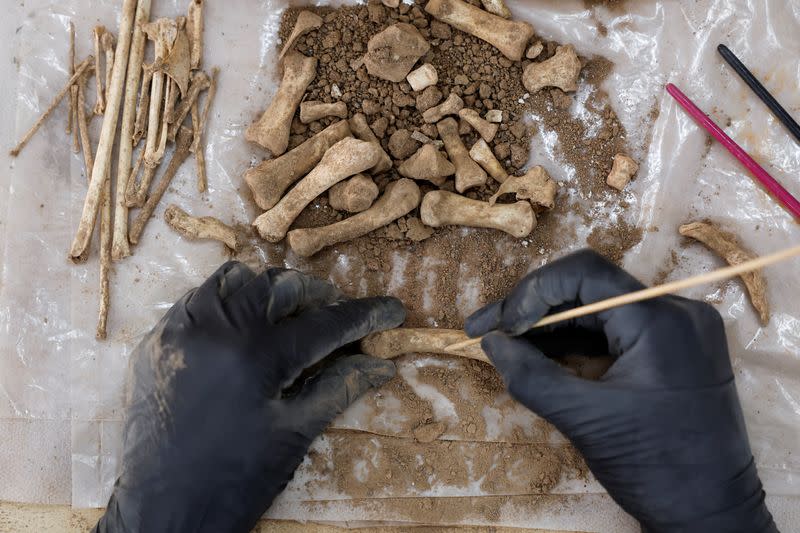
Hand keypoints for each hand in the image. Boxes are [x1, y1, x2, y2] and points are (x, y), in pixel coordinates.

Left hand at [95, 262, 404, 532]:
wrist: (162, 512)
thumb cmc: (235, 480)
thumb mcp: (294, 434)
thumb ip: (339, 388)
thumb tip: (382, 365)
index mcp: (257, 357)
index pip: (324, 324)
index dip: (365, 315)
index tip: (393, 311)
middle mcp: (216, 330)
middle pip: (278, 287)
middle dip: (315, 294)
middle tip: (333, 312)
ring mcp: (180, 331)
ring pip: (232, 281)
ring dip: (267, 290)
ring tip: (285, 313)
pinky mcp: (156, 342)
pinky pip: (195, 300)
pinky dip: (225, 303)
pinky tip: (239, 329)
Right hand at [466, 250, 775, 532]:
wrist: (714, 513)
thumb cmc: (654, 466)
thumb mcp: (585, 420)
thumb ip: (531, 375)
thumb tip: (491, 343)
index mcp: (659, 321)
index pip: (584, 274)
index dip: (531, 292)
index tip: (498, 326)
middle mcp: (676, 311)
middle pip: (590, 287)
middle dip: (534, 306)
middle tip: (487, 329)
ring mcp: (679, 329)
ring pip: (601, 308)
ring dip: (552, 324)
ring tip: (506, 343)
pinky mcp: (674, 349)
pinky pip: (617, 330)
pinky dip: (578, 340)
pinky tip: (541, 353)